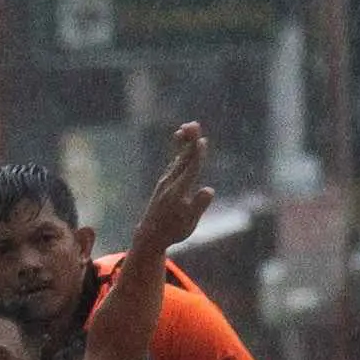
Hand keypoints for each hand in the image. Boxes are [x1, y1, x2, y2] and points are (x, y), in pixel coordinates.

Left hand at [127, 123, 217, 259]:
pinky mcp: (165, 181)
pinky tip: (181, 139)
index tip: (201, 141)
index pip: (190, 169)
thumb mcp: (189, 223)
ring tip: (187, 126)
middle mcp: (170, 183)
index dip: (197, 155)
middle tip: (194, 124)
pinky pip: (174, 161)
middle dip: (190, 141)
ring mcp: (166, 181)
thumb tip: (209, 189)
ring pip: (178, 157)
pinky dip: (179, 149)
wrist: (150, 234)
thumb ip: (199, 205)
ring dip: (184, 142)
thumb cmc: (173, 231)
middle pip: (183, 158)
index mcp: (178, 192)